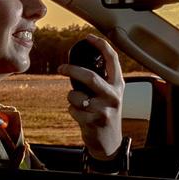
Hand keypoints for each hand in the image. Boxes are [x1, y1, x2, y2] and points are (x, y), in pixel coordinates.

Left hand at [57, 35, 124, 158]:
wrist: (110, 142)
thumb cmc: (105, 113)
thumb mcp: (109, 94)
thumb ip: (101, 79)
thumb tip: (78, 62)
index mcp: (118, 85)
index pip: (113, 59)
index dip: (101, 45)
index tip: (88, 37)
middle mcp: (113, 96)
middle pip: (90, 77)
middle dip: (72, 70)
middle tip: (60, 68)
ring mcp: (104, 109)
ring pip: (76, 95)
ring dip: (71, 98)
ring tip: (78, 104)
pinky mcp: (94, 122)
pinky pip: (73, 109)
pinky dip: (72, 111)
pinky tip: (81, 116)